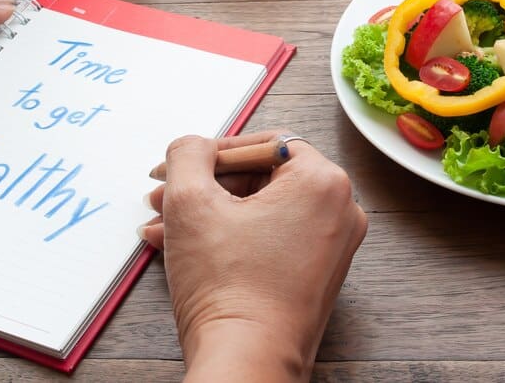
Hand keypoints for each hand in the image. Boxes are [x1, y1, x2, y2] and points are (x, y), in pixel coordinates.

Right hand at [142, 131, 366, 381]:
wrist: (247, 363)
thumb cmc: (228, 290)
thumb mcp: (191, 202)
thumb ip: (188, 154)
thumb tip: (194, 145)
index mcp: (323, 182)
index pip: (263, 144)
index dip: (211, 153)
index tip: (177, 167)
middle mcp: (340, 210)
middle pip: (262, 177)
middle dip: (205, 187)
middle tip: (164, 198)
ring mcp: (333, 246)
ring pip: (261, 211)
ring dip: (210, 214)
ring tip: (164, 227)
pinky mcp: (318, 276)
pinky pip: (272, 239)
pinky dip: (231, 238)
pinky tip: (184, 249)